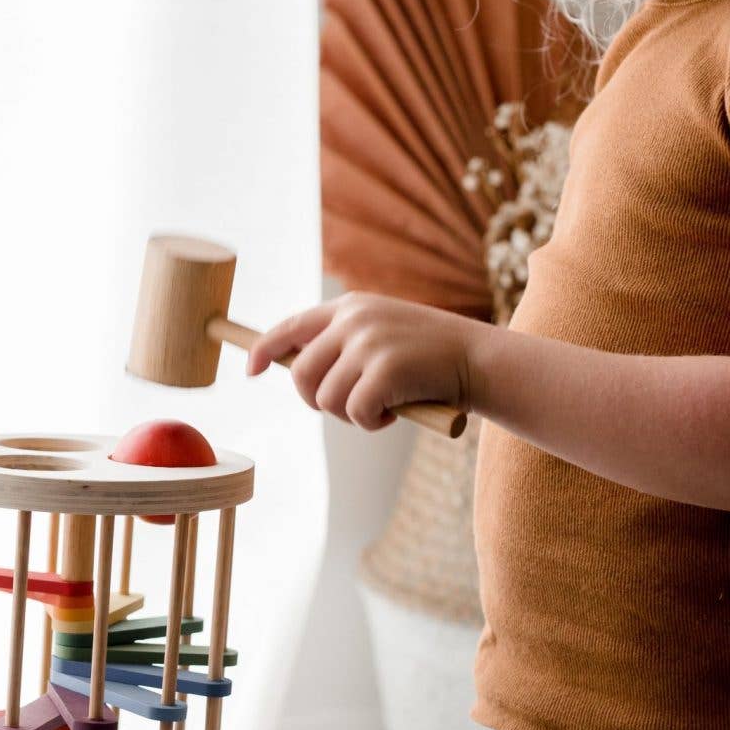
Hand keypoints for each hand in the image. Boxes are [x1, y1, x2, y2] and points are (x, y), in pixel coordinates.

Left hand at [244, 291, 480, 430]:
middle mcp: (354, 319)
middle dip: (317, 401)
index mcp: (350, 307)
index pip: (290, 327)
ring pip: (325, 399)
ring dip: (348, 415)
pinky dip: (370, 423)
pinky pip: (353, 413)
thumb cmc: (428, 357)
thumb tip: (297, 372)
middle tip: (348, 406)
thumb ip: (343, 343)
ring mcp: (369, 343)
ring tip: (380, 407)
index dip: (264, 350)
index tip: (251, 370)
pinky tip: (395, 412)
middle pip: (300, 374)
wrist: (478, 359)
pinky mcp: (385, 369)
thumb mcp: (381, 334)